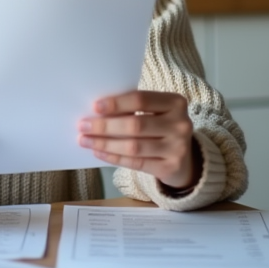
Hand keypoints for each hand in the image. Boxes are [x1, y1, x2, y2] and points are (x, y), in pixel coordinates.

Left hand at [78, 90, 198, 190]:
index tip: (95, 107)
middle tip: (83, 126)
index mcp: (176, 102)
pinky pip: (136, 163)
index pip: (141, 100)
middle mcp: (180, 124)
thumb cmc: (162, 127)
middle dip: (105, 126)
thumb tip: (97, 112)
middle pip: (135, 125)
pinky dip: (114, 157)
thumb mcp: (156, 112)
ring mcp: (177, 148)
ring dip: (105, 143)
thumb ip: (134, 109)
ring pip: (133, 146)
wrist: (185, 157)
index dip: (116, 103)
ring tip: (85, 140)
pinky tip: (99, 153)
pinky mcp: (170, 167)